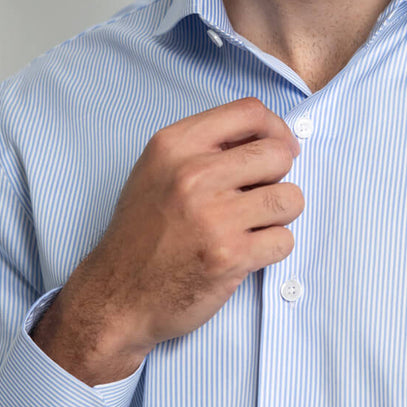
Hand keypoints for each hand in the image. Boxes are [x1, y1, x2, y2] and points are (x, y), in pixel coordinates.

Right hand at [32, 97, 303, 381]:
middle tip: (258, 195)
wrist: (117, 295)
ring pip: (290, 198)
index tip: (279, 149)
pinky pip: (284, 240)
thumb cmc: (141, 233)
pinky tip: (246, 252)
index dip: (276, 130)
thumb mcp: (158, 170)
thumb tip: (270, 138)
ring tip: (253, 225)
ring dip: (279, 215)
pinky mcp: (230, 256)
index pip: (251, 112)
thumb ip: (205, 147)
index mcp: (175, 145)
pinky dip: (272, 248)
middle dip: (278, 176)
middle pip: (278, 154)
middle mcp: (193, 175)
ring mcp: (214, 216)